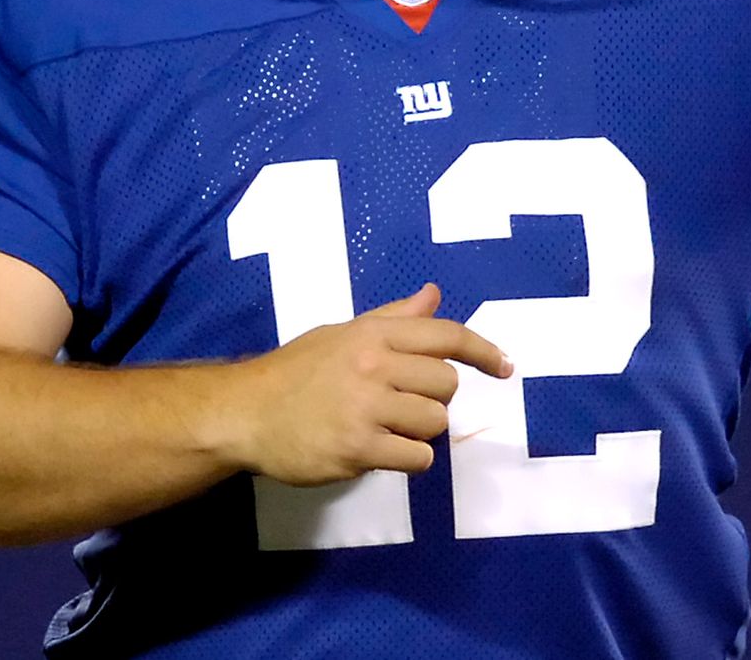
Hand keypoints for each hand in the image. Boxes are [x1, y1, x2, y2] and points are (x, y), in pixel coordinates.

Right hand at [235, 282, 511, 485]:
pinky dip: (409, 458)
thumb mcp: (343, 333)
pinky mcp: (357, 449)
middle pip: (446, 384)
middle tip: (403, 401)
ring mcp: (366, 408)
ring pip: (435, 422)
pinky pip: (416, 456)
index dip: (484, 351)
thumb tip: (434, 294)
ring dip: (421, 430)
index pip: (447, 335)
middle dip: (435, 397)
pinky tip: (383, 450)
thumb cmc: (297, 370)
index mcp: (374, 334)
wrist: (245, 413)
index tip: (505, 366)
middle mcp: (374, 365)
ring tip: (389, 427)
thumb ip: (393, 317)